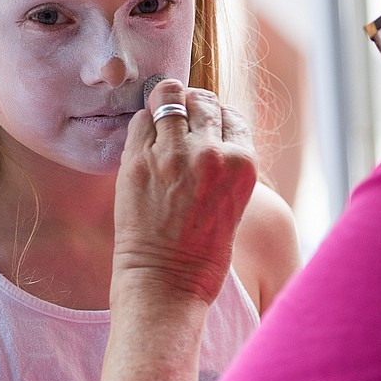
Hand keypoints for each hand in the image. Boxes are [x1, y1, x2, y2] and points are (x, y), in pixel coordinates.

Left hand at [114, 80, 256, 306]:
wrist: (165, 283)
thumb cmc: (202, 249)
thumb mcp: (233, 200)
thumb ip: (225, 160)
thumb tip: (206, 123)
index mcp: (242, 163)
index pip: (230, 113)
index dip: (215, 117)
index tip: (204, 127)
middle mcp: (210, 153)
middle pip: (201, 99)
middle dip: (190, 106)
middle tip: (179, 122)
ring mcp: (172, 154)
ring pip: (167, 97)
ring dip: (163, 105)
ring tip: (159, 123)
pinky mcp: (137, 160)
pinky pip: (140, 119)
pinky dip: (142, 124)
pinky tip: (144, 143)